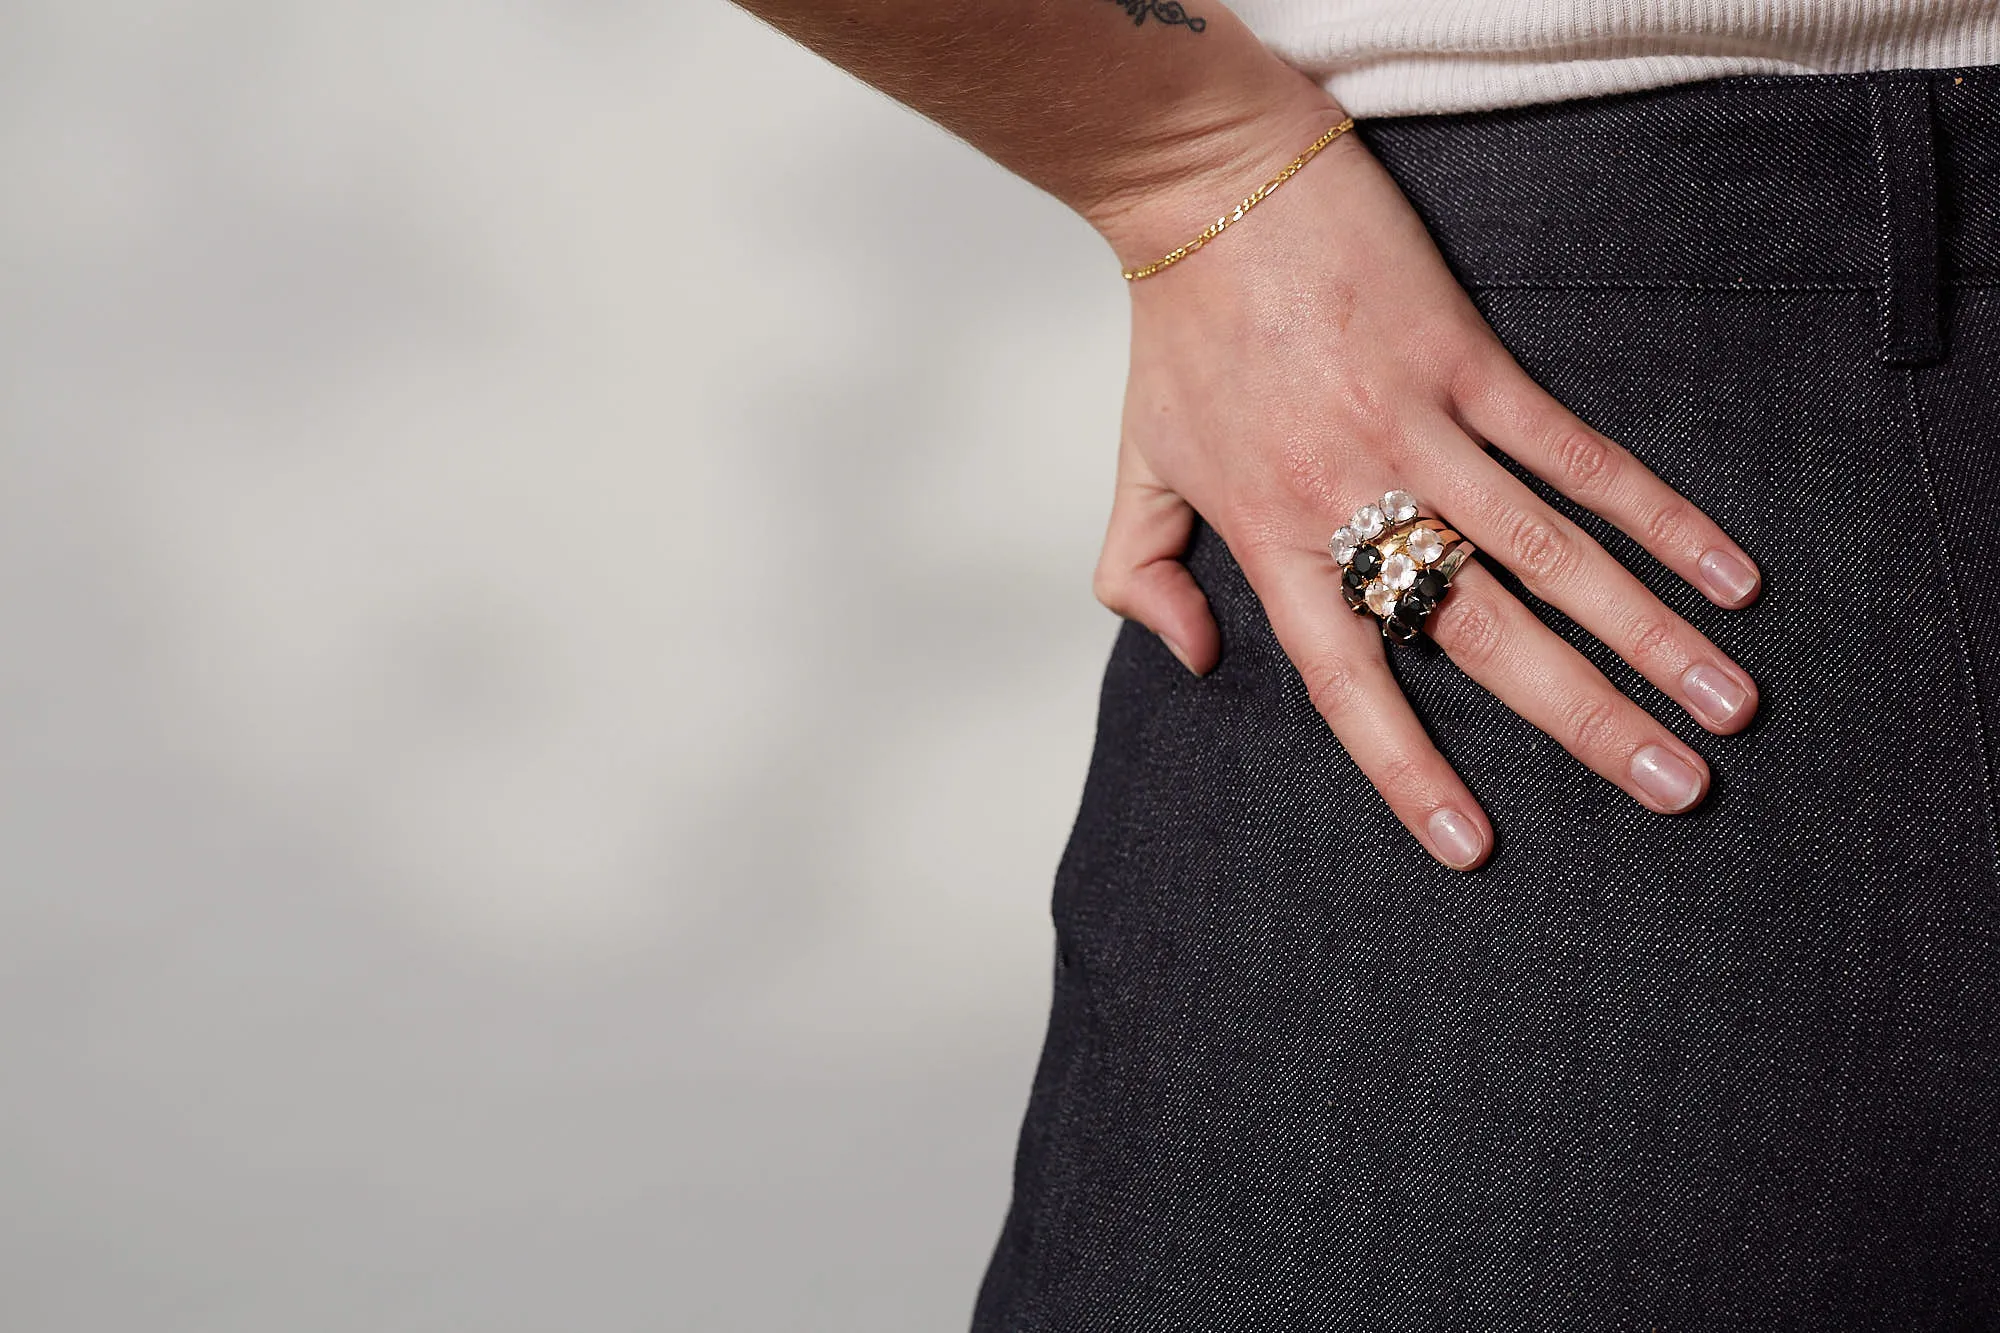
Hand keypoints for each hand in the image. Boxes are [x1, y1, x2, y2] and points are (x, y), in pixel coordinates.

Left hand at [1087, 105, 1761, 871]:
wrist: (1212, 189)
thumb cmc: (1179, 334)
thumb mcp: (1137, 468)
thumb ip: (1140, 576)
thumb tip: (1193, 658)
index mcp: (1274, 541)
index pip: (1350, 682)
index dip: (1409, 770)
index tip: (1473, 848)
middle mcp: (1355, 500)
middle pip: (1483, 634)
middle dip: (1585, 720)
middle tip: (1673, 792)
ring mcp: (1418, 429)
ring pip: (1551, 553)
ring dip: (1649, 633)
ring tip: (1727, 705)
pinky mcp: (1467, 361)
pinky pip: (1573, 451)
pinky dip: (1654, 512)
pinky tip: (1725, 571)